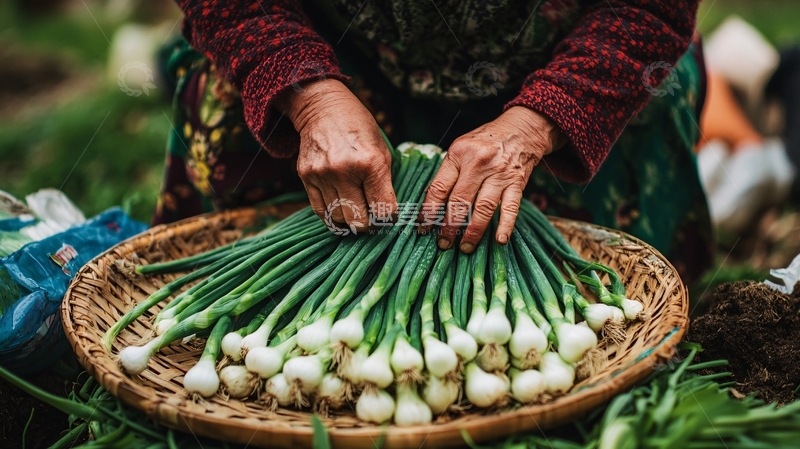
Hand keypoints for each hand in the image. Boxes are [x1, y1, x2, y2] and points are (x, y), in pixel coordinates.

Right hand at [276, 79, 395, 231]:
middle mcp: (345, 171)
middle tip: (372, 219)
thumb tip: (386, 214)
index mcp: (371, 163)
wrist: (324, 108)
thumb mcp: (382, 150)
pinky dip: (333, 216)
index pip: (384, 209)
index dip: (389, 217)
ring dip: (350, 221)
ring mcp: (323, 175)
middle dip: (369, 225)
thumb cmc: (359, 129)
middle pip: (359, 221)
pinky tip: (340, 210)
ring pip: (339, 219)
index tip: (388, 215)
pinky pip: (321, 211)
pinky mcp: (306, 177)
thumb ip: (384, 182)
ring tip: (356, 213)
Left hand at [420, 106, 564, 252]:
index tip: (423, 228)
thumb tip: (431, 204)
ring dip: (473, 232)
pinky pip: (510, 207)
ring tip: (465, 247)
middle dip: (449, 227)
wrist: (521, 129)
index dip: (429, 211)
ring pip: (483, 208)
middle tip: (443, 244)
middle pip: (459, 201)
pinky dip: (505, 225)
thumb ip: (448, 173)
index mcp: (458, 154)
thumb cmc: (484, 142)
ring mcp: (499, 173)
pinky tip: (499, 240)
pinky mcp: (517, 182)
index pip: (439, 188)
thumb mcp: (461, 148)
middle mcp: (478, 163)